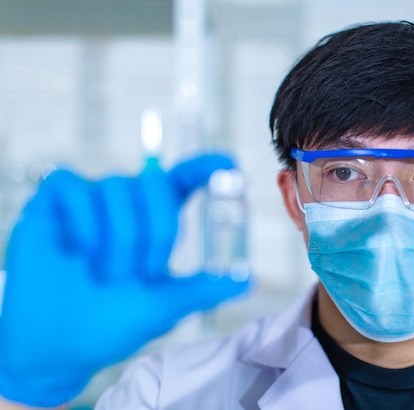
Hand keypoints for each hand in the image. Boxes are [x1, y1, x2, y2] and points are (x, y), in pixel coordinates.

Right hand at [0, 154, 249, 406]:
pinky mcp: (55, 201)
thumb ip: (203, 290)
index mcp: (156, 220)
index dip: (206, 167)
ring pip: (117, 187)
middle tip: (142, 273)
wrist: (58, 346)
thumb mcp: (163, 307)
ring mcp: (91, 199)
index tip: (229, 166)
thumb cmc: (113, 322)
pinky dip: (82, 221)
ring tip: (106, 275)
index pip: (184, 179)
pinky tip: (77, 252)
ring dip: (117, 239)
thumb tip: (248, 280)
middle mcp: (127, 203)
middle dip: (156, 230)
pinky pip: (73, 185)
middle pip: (155, 182)